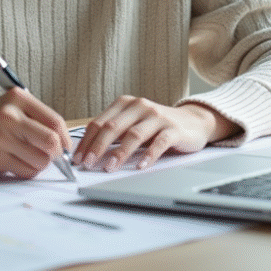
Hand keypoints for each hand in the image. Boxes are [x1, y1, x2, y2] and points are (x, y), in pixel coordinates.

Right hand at [0, 88, 72, 177]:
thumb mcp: (8, 109)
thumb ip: (34, 120)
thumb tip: (63, 143)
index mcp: (17, 98)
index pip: (56, 121)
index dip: (65, 139)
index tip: (64, 148)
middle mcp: (9, 115)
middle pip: (52, 142)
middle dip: (56, 155)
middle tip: (49, 157)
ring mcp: (1, 137)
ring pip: (41, 160)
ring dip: (39, 165)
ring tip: (26, 159)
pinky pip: (26, 172)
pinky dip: (26, 172)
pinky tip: (14, 165)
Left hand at [73, 97, 241, 172]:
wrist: (192, 121)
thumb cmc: (156, 125)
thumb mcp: (132, 123)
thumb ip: (114, 132)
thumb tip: (86, 151)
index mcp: (125, 103)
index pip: (100, 122)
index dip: (86, 141)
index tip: (78, 158)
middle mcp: (140, 106)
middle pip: (113, 127)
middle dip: (97, 146)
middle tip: (88, 163)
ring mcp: (157, 116)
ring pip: (134, 135)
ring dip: (119, 153)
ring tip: (109, 167)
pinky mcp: (173, 129)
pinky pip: (159, 143)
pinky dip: (148, 156)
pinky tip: (140, 166)